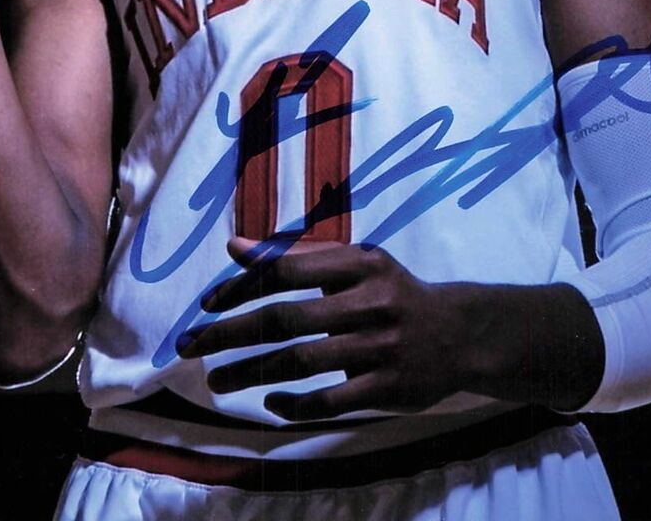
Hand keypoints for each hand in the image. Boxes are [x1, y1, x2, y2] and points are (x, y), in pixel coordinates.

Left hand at [177, 238, 475, 420]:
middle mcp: (369, 301)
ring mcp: (380, 346)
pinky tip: (270, 402)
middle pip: (286, 318)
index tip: (207, 305)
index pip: (287, 271)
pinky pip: (331, 400)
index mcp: (358, 263)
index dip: (242, 287)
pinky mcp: (388, 386)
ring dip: (252, 372)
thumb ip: (294, 254)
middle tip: (191, 346)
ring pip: (302, 361)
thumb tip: (233, 247)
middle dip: (231, 333)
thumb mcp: (352, 263)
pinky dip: (296, 403)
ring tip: (217, 380)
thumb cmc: (390, 291)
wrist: (459, 333)